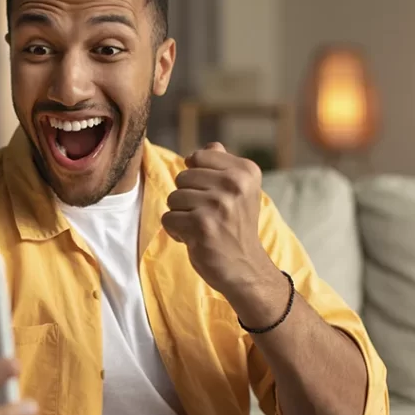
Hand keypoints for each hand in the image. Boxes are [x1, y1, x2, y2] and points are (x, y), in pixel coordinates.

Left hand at [162, 142, 275, 296]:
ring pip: (173, 197)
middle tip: (208, 216)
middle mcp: (235, 184)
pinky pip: (169, 218)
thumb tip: (210, 146)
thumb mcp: (240, 192)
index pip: (198, 156)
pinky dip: (176, 232)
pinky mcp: (202, 226)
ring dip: (182, 215)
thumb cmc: (236, 227)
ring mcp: (218, 205)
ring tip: (203, 227)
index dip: (196, 178)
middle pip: (182, 177)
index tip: (213, 195)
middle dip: (187, 198)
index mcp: (245, 171)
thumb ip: (224, 165)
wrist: (246, 268)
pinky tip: (196, 239)